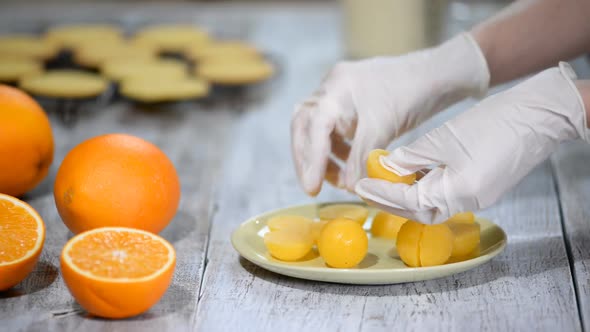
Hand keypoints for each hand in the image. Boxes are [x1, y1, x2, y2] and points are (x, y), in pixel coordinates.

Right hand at [291, 33, 489, 195]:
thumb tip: (347, 188)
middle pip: (303, 127)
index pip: (312, 128)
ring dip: (321, 156)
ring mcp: (339, 94)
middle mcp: (330, 89)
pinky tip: (346, 167)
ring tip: (337, 181)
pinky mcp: (350, 102)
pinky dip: (335, 150)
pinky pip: (332, 129)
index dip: (310, 161)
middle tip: (312, 187)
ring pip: (316, 129)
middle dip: (306, 158)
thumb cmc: (410, 93)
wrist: (436, 74)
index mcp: (335, 90)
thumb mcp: (383, 128)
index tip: (312, 188)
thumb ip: (360, 158)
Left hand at [356, 62, 588, 223]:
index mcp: (459, 193)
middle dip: (391, 201)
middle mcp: (468, 202)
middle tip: (367, 189)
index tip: (360, 186)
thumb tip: (387, 167)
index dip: (382, 193)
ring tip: (384, 180)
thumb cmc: (494, 122)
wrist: (539, 115)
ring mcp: (477, 197)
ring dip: (408, 194)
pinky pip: (447, 193)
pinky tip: (411, 173)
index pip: (410, 202)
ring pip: (433, 203)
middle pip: (420, 211)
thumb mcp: (444, 138)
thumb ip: (412, 156)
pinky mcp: (482, 187)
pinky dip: (426, 185)